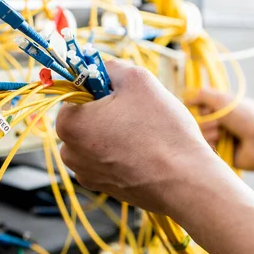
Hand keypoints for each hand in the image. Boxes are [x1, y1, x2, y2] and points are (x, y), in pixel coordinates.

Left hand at [56, 60, 220, 214]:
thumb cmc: (161, 130)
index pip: (76, 93)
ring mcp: (86, 173)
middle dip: (108, 111)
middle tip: (139, 113)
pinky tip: (145, 153)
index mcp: (68, 124)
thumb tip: (100, 66)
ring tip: (145, 135)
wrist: (185, 181)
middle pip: (86, 117)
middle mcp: (69, 152)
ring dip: (115, 132)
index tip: (124, 94)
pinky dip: (122, 153)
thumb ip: (110, 66)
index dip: (101, 88)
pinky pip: (107, 160)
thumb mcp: (137, 79)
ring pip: (97, 139)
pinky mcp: (103, 188)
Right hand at [185, 90, 253, 170]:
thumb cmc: (247, 117)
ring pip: (200, 137)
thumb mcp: (222, 99)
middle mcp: (221, 124)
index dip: (202, 110)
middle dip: (207, 123)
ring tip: (224, 136)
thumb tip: (186, 99)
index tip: (210, 110)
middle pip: (197, 124)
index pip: (198, 110)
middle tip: (222, 124)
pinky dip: (211, 147)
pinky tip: (221, 146)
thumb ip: (202, 95)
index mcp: (223, 111)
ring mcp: (222, 140)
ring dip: (210, 134)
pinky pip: (206, 151)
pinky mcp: (223, 154)